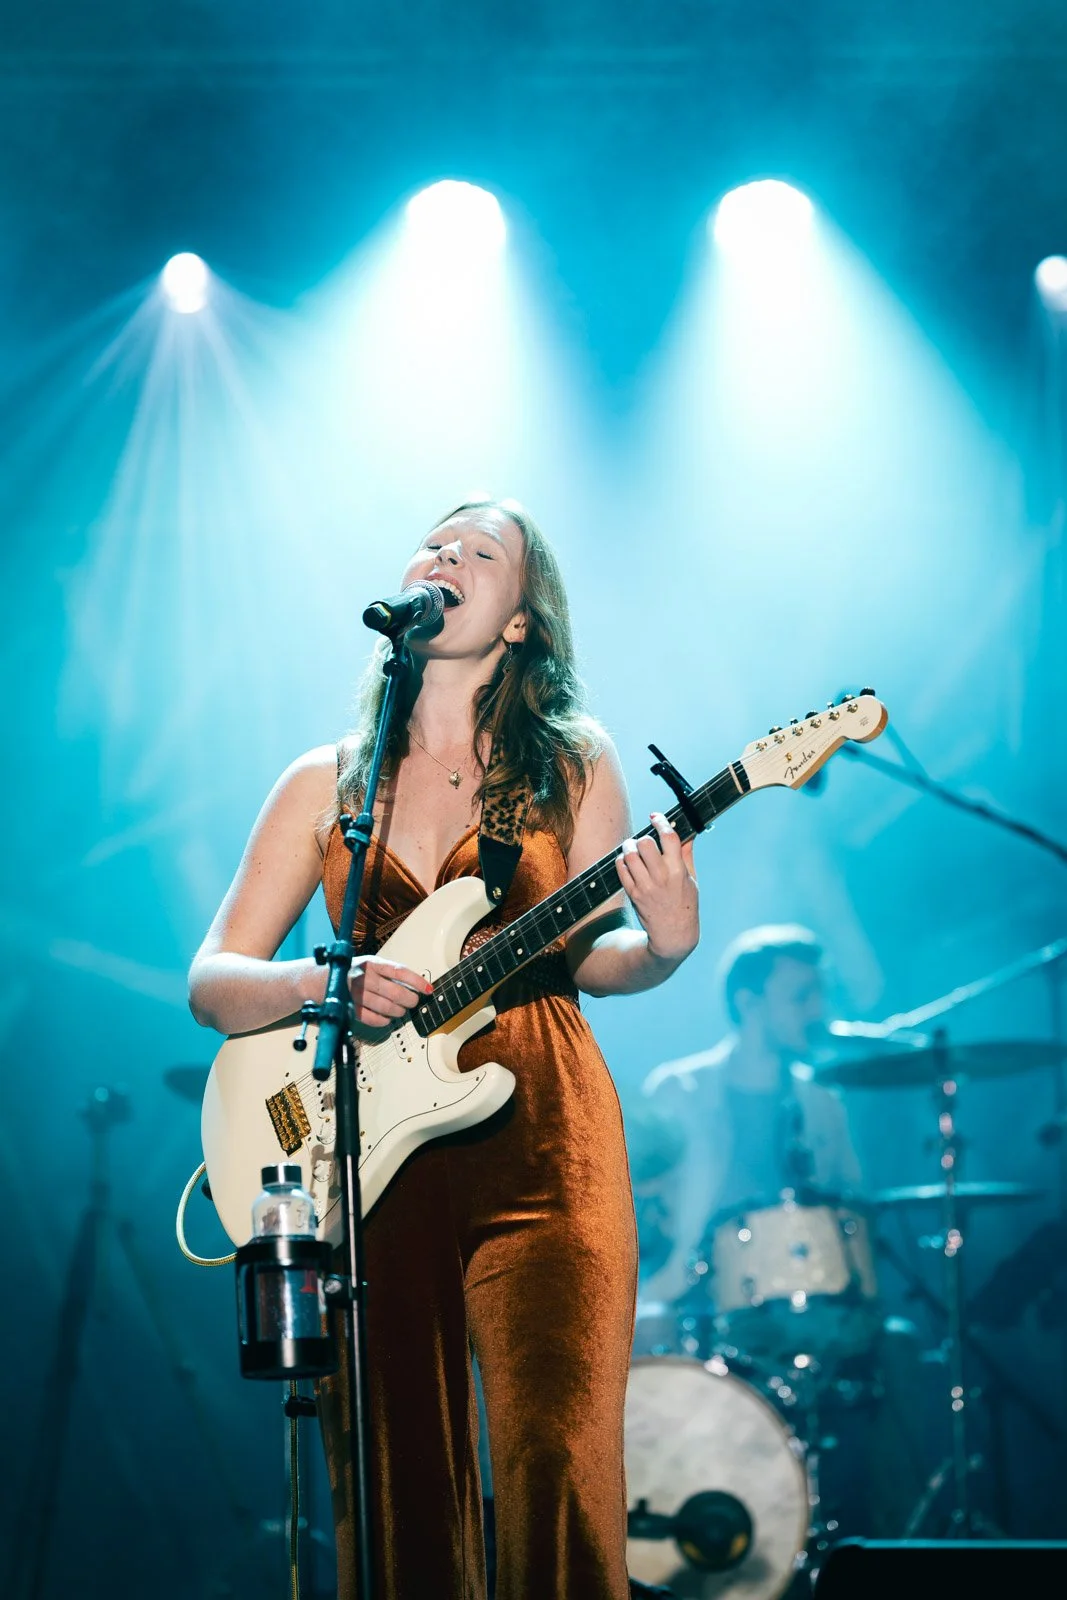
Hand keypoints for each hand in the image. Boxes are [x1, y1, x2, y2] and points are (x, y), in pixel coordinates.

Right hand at [347, 956, 432, 1033]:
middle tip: (413, 1002)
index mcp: (372, 963)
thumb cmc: (352, 972)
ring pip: (386, 1007)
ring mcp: (356, 994)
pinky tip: (386, 1019)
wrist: (320, 980)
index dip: (417, 981)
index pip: (399, 972)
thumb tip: (415, 985)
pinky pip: (373, 1019)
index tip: (428, 989)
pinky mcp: (350, 1009)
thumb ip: (388, 972)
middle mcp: (364, 977)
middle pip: (395, 992)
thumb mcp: (369, 964)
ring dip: (398, 1012)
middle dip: (410, 1000)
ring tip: (400, 1011)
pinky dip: (383, 1021)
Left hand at [615, 812, 698, 965]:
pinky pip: (621, 869)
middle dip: (643, 837)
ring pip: (630, 855)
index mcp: (679, 871)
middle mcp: (662, 877)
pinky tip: (627, 862)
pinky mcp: (634, 894)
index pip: (669, 837)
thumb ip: (686, 854)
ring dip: (629, 847)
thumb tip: (686, 832)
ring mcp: (646, 886)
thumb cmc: (685, 904)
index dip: (661, 821)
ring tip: (633, 849)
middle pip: (646, 843)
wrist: (673, 934)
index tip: (655, 816)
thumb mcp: (691, 879)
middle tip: (644, 840)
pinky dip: (622, 861)